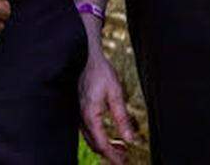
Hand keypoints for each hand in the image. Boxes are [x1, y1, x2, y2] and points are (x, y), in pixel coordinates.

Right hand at [79, 31, 135, 163]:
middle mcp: (81, 117)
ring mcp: (79, 113)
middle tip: (125, 157)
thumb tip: (130, 138)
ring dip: (105, 146)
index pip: (101, 144)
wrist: (86, 56)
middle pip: (94, 144)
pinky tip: (110, 134)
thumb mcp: (116, 93)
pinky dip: (99, 137)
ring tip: (121, 147)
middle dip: (110, 154)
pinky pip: (88, 130)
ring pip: (90, 138)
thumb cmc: (100, 71)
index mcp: (90, 115)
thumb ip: (122, 118)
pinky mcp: (80, 109)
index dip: (113, 156)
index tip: (124, 163)